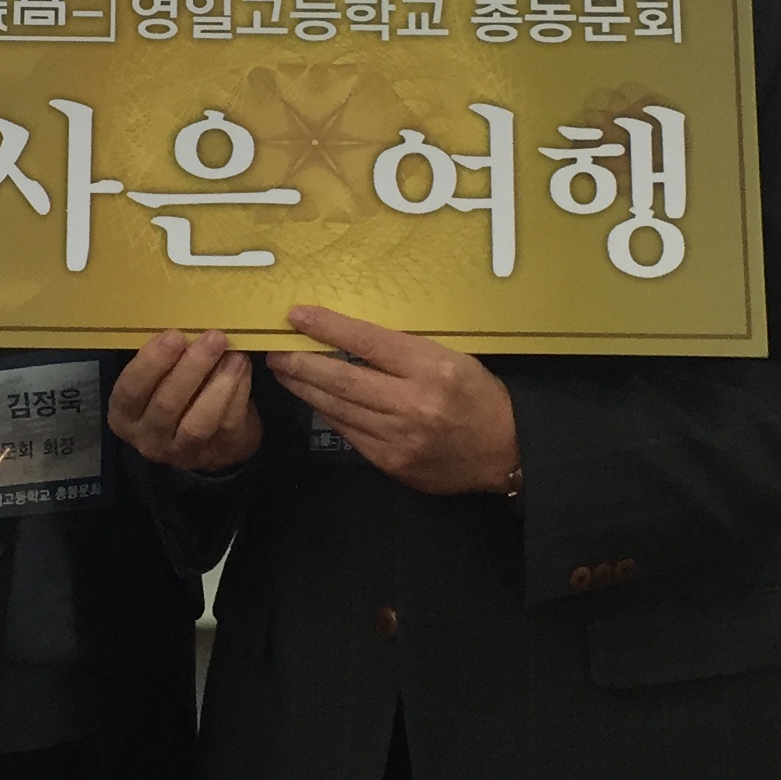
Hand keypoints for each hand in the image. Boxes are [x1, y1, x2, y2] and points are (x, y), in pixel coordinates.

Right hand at [109, 329, 262, 472]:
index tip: (175, 336)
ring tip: (234, 354)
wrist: (211, 438)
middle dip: (192, 367)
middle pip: (166, 404)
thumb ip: (164, 359)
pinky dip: (237, 393)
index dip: (151, 363)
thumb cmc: (179, 394)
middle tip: (213, 337)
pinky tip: (242, 368)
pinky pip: (226, 423)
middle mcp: (148, 438)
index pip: (130, 391)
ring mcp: (182, 452)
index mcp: (125, 415)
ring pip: (198, 422)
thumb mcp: (160, 379)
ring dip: (219, 383)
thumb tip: (186, 324)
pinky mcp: (217, 454)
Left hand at [268, 304, 517, 497]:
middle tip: (276, 350)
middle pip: (342, 378)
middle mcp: (412, 402)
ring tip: (285, 373)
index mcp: (430, 367)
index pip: (367, 341)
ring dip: (306, 389)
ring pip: (338, 408)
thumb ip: (403, 351)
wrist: (505, 452)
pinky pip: (350, 434)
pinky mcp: (392, 463)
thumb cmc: (478, 395)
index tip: (297, 316)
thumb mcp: (450, 357)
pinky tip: (315, 402)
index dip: (327, 327)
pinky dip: (329, 414)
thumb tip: (350, 339)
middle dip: (301, 363)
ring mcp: (399, 437)